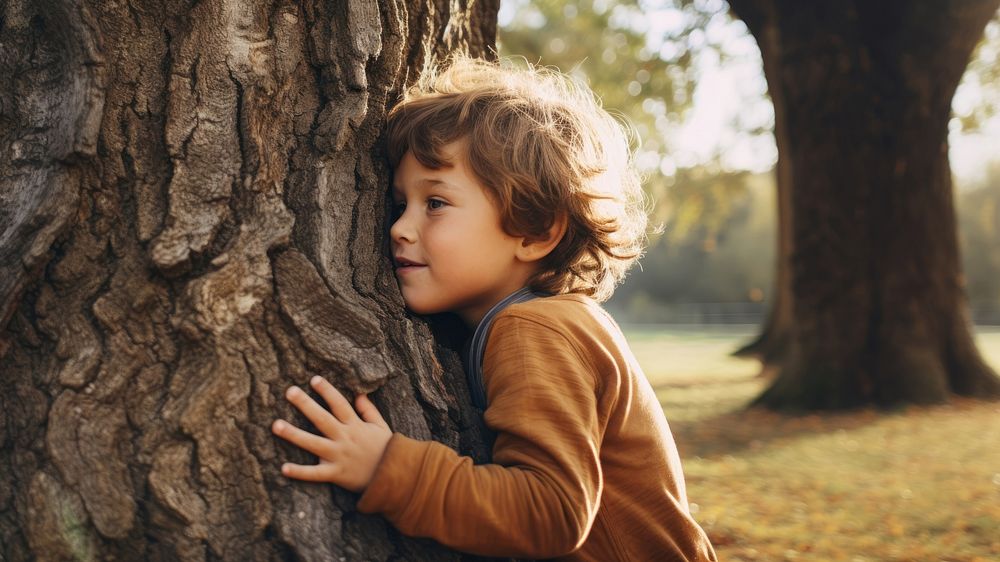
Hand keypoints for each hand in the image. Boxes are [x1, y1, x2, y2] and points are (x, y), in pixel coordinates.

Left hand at [272, 376, 392, 492]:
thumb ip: (369, 410)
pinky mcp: (336, 474)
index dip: (327, 391)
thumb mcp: (381, 426)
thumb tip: (359, 394)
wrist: (394, 477)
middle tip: (290, 391)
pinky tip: (283, 468)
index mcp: (355, 425)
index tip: (314, 379)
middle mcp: (345, 438)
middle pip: (322, 418)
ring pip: (313, 443)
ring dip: (293, 434)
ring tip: (276, 425)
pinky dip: (300, 472)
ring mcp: (339, 456)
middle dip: (305, 404)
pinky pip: (315, 473)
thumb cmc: (387, 450)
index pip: (339, 404)